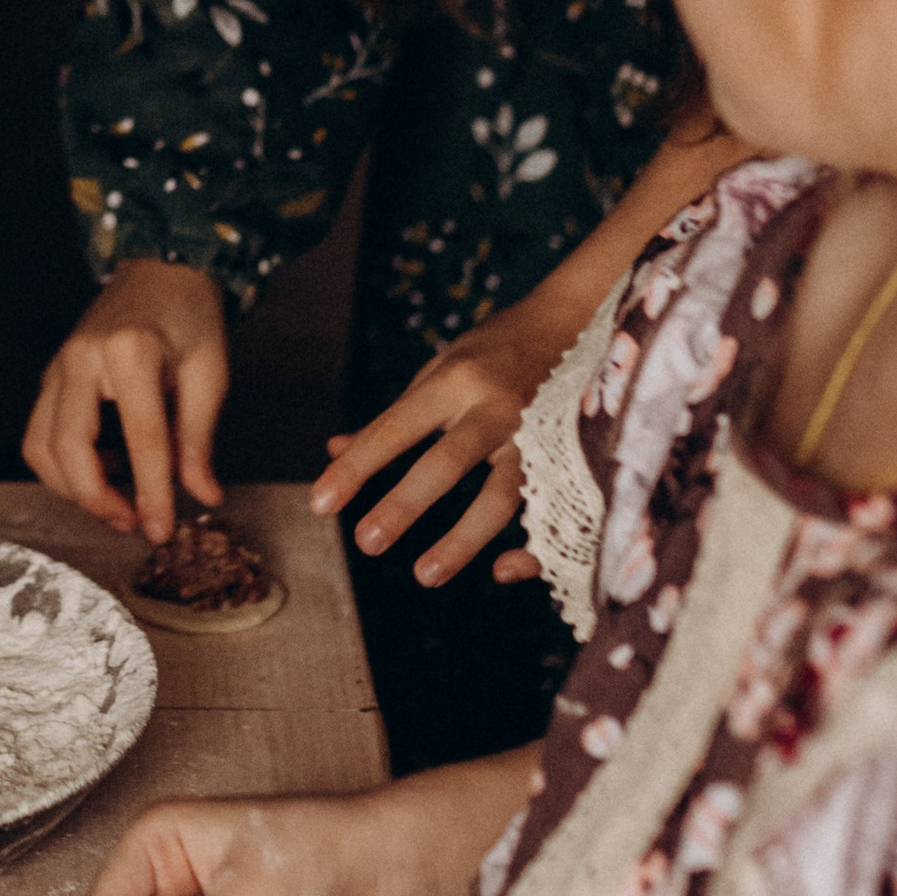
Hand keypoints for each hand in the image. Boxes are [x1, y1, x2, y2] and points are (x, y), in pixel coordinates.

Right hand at [22, 262, 227, 538]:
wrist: (161, 269)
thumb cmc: (190, 317)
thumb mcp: (210, 375)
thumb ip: (198, 440)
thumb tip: (201, 496)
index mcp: (130, 353)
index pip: (141, 440)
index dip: (153, 493)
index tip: (162, 530)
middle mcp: (82, 359)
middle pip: (70, 448)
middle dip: (98, 499)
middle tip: (135, 522)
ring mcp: (58, 367)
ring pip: (42, 447)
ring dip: (74, 488)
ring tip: (120, 500)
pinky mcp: (51, 377)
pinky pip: (40, 435)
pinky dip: (63, 466)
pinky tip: (104, 467)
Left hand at [312, 295, 569, 587]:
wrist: (576, 321)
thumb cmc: (494, 350)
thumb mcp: (438, 369)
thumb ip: (394, 415)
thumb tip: (335, 450)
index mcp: (457, 381)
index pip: (396, 427)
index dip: (358, 467)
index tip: (320, 502)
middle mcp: (497, 407)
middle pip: (447, 462)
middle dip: (405, 503)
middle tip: (366, 542)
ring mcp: (539, 436)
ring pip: (503, 495)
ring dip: (463, 540)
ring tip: (424, 574)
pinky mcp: (571, 460)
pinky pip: (553, 513)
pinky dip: (531, 547)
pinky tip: (502, 571)